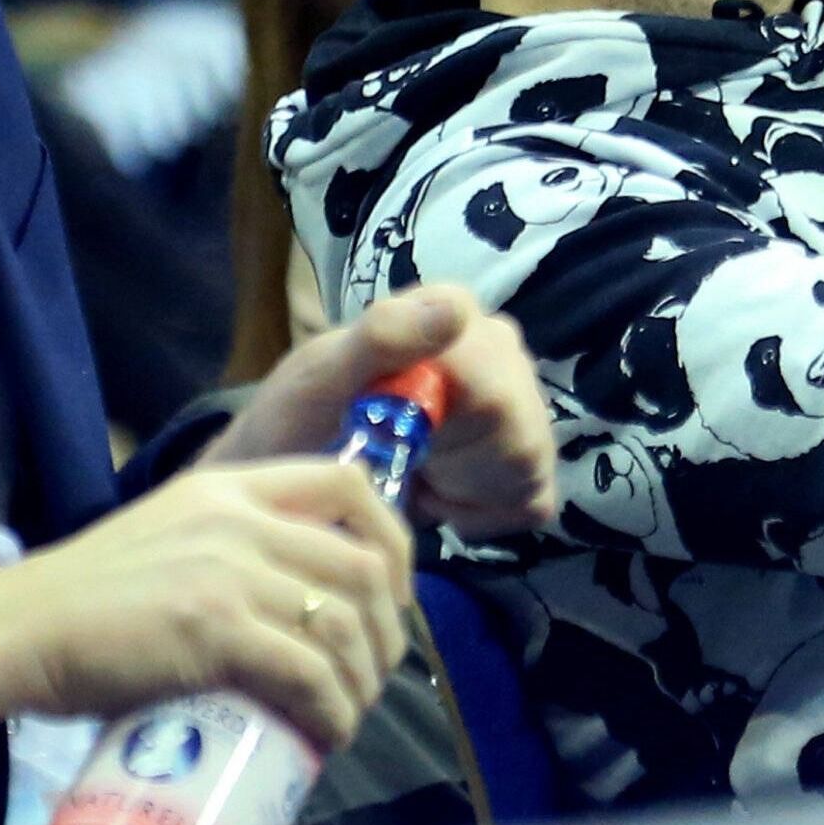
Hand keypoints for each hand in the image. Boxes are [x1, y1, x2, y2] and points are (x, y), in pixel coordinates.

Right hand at [0, 458, 412, 759]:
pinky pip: (309, 673)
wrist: (17, 629)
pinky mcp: (217, 631)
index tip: (389, 592)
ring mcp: (230, 573)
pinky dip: (333, 710)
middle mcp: (239, 519)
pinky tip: (327, 732)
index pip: (347, 481)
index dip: (390, 537)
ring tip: (349, 714)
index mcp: (228, 486)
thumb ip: (225, 548)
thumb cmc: (83, 598)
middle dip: (386, 628)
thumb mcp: (168, 537)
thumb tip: (287, 604)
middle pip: (362, 562)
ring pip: (344, 623)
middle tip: (374, 673)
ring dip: (363, 680)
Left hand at [210, 283, 559, 542]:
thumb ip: (381, 336)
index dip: (448, 437)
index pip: (493, 389)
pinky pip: (531, 502)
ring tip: (411, 474)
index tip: (395, 442)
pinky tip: (435, 492)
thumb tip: (458, 310)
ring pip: (525, 470)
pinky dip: (479, 514)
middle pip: (517, 435)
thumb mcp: (319, 378)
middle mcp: (501, 349)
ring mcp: (521, 402)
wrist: (292, 472)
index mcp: (455, 312)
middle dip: (453, 469)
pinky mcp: (528, 460)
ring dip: (461, 492)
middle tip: (397, 464)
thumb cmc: (297, 420)